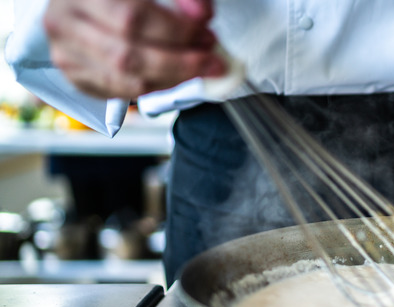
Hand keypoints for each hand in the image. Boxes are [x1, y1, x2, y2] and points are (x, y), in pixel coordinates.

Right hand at [43, 0, 225, 98]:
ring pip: (125, 80)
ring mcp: (65, 53)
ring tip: (199, 68)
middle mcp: (64, 22)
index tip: (206, 31)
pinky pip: (121, 93)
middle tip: (211, 60)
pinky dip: (156, 87)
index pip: (132, 18)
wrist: (84, 2)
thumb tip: (202, 16)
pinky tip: (176, 76)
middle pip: (127, 55)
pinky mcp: (75, 76)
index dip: (176, 30)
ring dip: (173, 79)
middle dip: (180, 62)